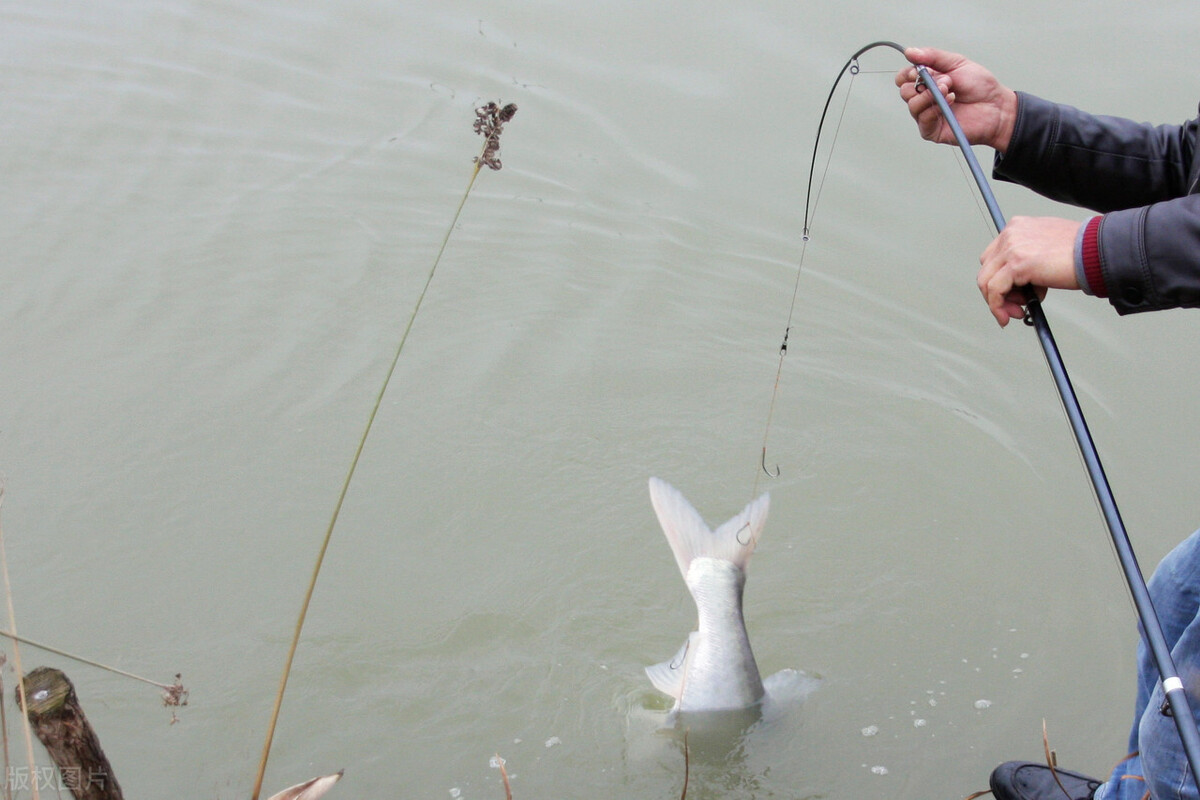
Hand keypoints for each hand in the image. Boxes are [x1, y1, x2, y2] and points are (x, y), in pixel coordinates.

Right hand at [895, 47, 1018, 151]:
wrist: (997, 106)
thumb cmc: (980, 86)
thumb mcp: (956, 62)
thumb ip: (933, 56)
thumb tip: (909, 51)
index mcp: (927, 81)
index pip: (903, 78)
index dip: (909, 73)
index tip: (923, 69)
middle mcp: (924, 98)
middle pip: (905, 91)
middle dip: (923, 83)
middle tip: (945, 81)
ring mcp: (926, 115)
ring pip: (912, 105)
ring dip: (930, 95)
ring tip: (949, 90)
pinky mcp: (932, 130)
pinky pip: (922, 119)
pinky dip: (934, 108)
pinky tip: (950, 102)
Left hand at [978, 216, 1081, 326]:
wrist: (1097, 251)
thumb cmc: (1081, 251)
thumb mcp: (1046, 249)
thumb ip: (1028, 260)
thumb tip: (1020, 284)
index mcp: (1017, 227)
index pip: (994, 257)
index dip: (999, 279)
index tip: (1012, 295)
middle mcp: (1011, 234)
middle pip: (987, 270)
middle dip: (998, 293)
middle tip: (1014, 307)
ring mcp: (1012, 248)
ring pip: (986, 281)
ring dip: (998, 303)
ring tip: (1017, 312)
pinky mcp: (1017, 264)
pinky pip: (994, 290)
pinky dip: (997, 307)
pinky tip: (1009, 316)